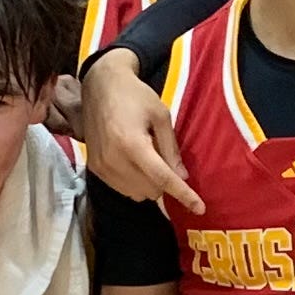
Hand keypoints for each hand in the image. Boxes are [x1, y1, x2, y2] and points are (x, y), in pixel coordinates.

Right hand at [77, 51, 197, 209]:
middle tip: (163, 157)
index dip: (184, 194)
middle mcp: (114, 159)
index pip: (162, 178)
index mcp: (132, 144)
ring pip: (137, 194)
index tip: (200, 208)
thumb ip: (171, 149)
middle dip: (164, 182)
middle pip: (151, 190)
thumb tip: (183, 176)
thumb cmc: (135, 96)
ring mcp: (101, 166)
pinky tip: (132, 161)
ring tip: (145, 156)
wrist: (100, 86)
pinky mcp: (94, 168)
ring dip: (149, 184)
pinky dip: (134, 182)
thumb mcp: (161, 116)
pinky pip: (122, 189)